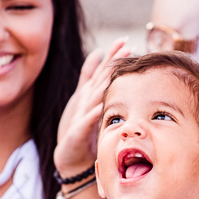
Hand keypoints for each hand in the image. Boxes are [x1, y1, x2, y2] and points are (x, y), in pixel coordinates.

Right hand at [54, 41, 128, 177]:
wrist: (71, 157)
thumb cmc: (81, 129)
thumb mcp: (85, 100)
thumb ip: (89, 77)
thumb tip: (97, 53)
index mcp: (89, 95)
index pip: (102, 72)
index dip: (112, 56)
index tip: (126, 41)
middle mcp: (84, 102)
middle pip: (99, 79)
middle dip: (111, 62)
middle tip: (126, 46)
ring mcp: (80, 116)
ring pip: (93, 97)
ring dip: (103, 83)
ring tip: (115, 70)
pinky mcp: (77, 133)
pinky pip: (86, 123)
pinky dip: (92, 114)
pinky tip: (100, 107)